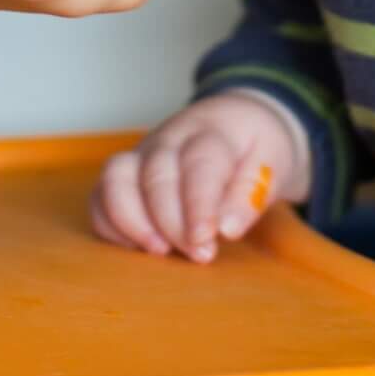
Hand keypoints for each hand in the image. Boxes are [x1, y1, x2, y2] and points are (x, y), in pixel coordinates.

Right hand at [89, 91, 308, 262]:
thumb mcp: (273, 161)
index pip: (198, 165)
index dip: (199, 206)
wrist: (236, 119)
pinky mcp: (125, 174)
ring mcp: (141, 155)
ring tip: (160, 252)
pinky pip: (100, 196)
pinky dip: (110, 224)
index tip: (207, 241)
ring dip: (132, 221)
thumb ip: (252, 193)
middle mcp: (168, 139)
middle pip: (155, 175)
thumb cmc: (256, 145)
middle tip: (198, 255)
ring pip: (116, 179)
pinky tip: (137, 249)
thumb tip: (228, 229)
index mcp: (210, 132)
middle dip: (171, 222)